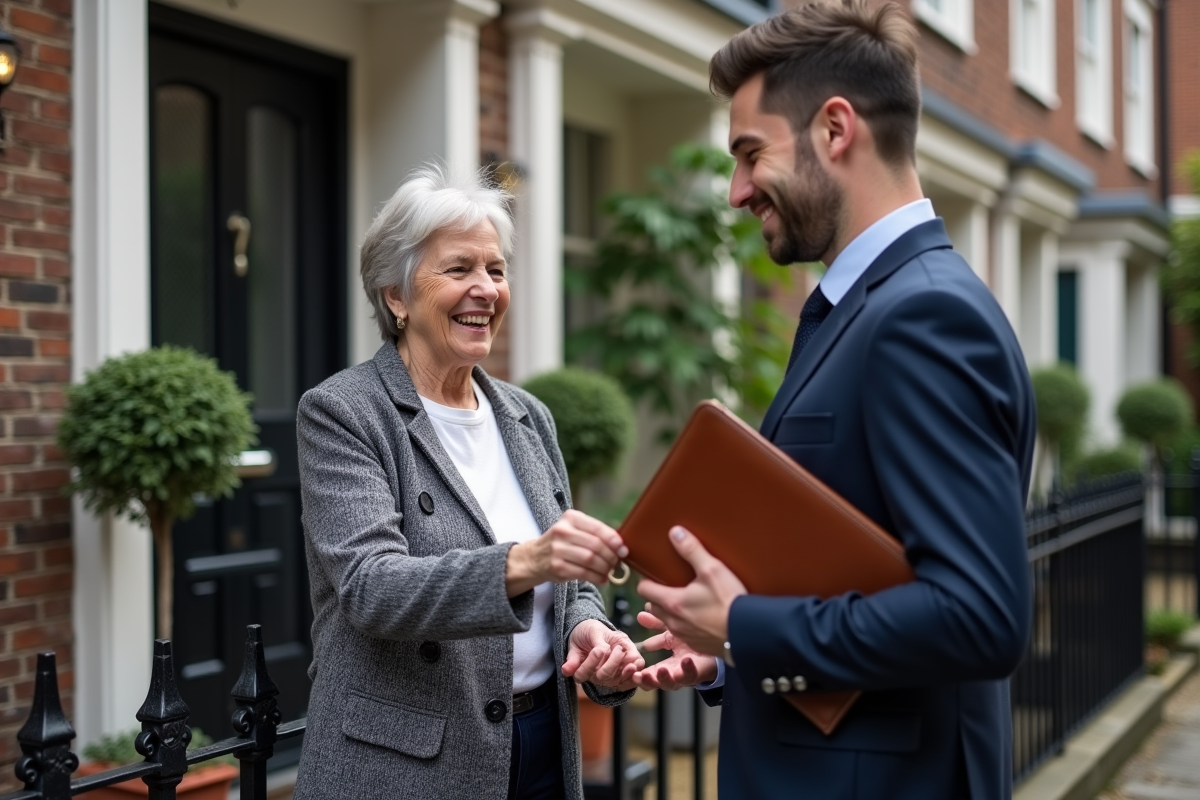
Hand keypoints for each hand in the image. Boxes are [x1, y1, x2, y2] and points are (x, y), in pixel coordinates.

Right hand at [506, 510, 627, 596]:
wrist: (534, 557)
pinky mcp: (557, 566)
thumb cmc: (562, 543)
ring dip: (604, 568)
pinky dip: (596, 577)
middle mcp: (562, 531)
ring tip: (609, 571)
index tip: (623, 549)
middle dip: (610, 556)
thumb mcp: (574, 530)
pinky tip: (601, 579)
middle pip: (595, 545)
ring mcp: (557, 549)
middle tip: (616, 563)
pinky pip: (583, 573)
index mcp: (570, 517)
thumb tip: (621, 546)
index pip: (597, 527)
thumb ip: (595, 533)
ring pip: (590, 559)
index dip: (613, 539)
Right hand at [562, 619, 644, 690]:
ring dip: (625, 672)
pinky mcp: (622, 676)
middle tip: (618, 649)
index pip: (582, 674)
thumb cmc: (587, 633)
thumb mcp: (581, 638)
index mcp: (581, 669)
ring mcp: (609, 678)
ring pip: (616, 680)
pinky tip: (637, 665)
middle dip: (612, 664)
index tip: (598, 650)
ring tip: (632, 660)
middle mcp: (594, 676)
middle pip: (603, 676)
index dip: (590, 664)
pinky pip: (628, 681)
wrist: (599, 631)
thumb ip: (575, 656)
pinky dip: (634, 675)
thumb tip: (565, 671)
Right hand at [631, 610, 718, 689]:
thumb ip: (656, 623)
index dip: (639, 675)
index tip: (631, 671)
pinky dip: (687, 669)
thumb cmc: (694, 638)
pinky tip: (685, 660)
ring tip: (661, 669)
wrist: (720, 641)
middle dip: (649, 681)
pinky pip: (693, 675)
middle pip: (658, 682)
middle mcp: (675, 672)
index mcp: (667, 664)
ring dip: (665, 678)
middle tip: (642, 675)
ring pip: (673, 684)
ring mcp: (687, 673)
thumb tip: (641, 614)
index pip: (649, 673)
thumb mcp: (673, 629)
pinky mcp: (700, 672)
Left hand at [636, 526, 746, 657]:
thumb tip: (675, 533)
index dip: (646, 580)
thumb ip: (692, 550)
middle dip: (657, 595)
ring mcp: (684, 635)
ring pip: (667, 621)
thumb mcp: (712, 569)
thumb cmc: (728, 601)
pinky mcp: (696, 645)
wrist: (747, 633)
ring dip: (670, 611)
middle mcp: (673, 621)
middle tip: (670, 584)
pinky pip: (682, 633)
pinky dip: (685, 624)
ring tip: (685, 600)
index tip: (654, 574)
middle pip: (653, 606)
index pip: (643, 590)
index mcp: (672, 602)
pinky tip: (700, 616)